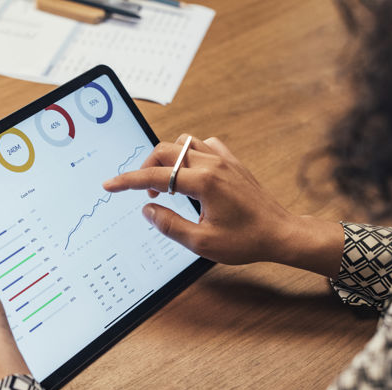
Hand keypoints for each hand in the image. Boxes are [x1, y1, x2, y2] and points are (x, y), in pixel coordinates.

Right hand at [103, 136, 342, 277]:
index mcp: (204, 182)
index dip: (129, 181)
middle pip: (166, 151)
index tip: (110, 185)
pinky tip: (190, 173)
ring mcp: (224, 159)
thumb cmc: (245, 241)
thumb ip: (170, 225)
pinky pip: (204, 145)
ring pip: (184, 143)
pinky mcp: (233, 161)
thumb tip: (148, 209)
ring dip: (168, 159)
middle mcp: (213, 164)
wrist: (280, 233)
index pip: (156, 176)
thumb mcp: (202, 242)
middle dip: (146, 167)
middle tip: (144, 191)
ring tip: (166, 183)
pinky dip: (189, 154)